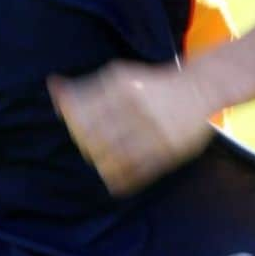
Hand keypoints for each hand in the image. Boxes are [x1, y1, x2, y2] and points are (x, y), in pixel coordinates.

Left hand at [49, 60, 213, 194]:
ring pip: (112, 157)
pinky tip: (113, 176)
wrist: (200, 89)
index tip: (72, 123)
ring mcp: (153, 131)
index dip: (71, 121)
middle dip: (84, 143)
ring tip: (100, 157)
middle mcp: (137, 108)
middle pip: (94, 136)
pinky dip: (120, 179)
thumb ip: (87, 85)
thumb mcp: (120, 76)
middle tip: (86, 143)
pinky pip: (137, 173)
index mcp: (122, 87)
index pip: (82, 110)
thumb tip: (54, 88)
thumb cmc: (152, 84)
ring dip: (100, 161)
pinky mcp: (168, 151)